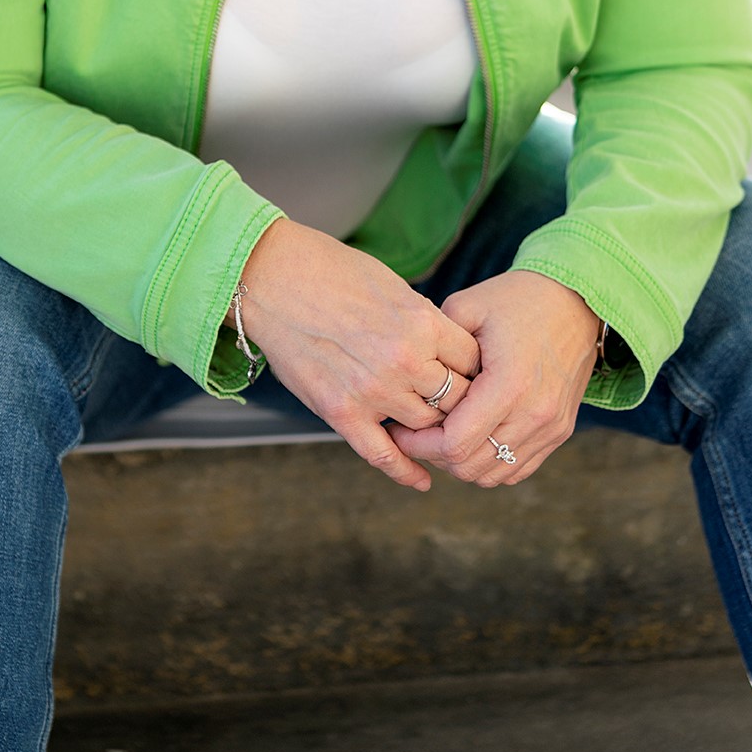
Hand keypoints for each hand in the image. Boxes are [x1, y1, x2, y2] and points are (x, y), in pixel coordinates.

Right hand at [233, 219, 480, 493]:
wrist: (273, 278)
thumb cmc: (332, 271)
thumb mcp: (393, 286)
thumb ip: (423, 322)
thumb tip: (449, 350)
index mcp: (422, 323)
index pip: (473, 361)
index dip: (478, 369)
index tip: (475, 373)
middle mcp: (404, 361)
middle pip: (457, 400)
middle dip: (462, 403)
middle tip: (462, 405)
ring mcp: (373, 391)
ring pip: (426, 427)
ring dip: (432, 428)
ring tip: (436, 428)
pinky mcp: (341, 412)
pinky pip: (384, 454)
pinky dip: (406, 472)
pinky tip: (422, 480)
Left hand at [388, 271, 599, 487]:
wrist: (576, 301)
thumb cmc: (517, 299)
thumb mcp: (468, 307)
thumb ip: (435, 343)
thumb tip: (407, 375)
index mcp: (509, 384)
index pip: (455, 444)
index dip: (419, 443)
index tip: (399, 429)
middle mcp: (534, 414)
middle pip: (470, 466)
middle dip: (434, 455)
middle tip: (414, 434)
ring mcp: (550, 428)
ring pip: (493, 474)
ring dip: (461, 462)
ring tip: (442, 435)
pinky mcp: (559, 432)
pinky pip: (517, 469)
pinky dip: (489, 463)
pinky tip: (472, 437)